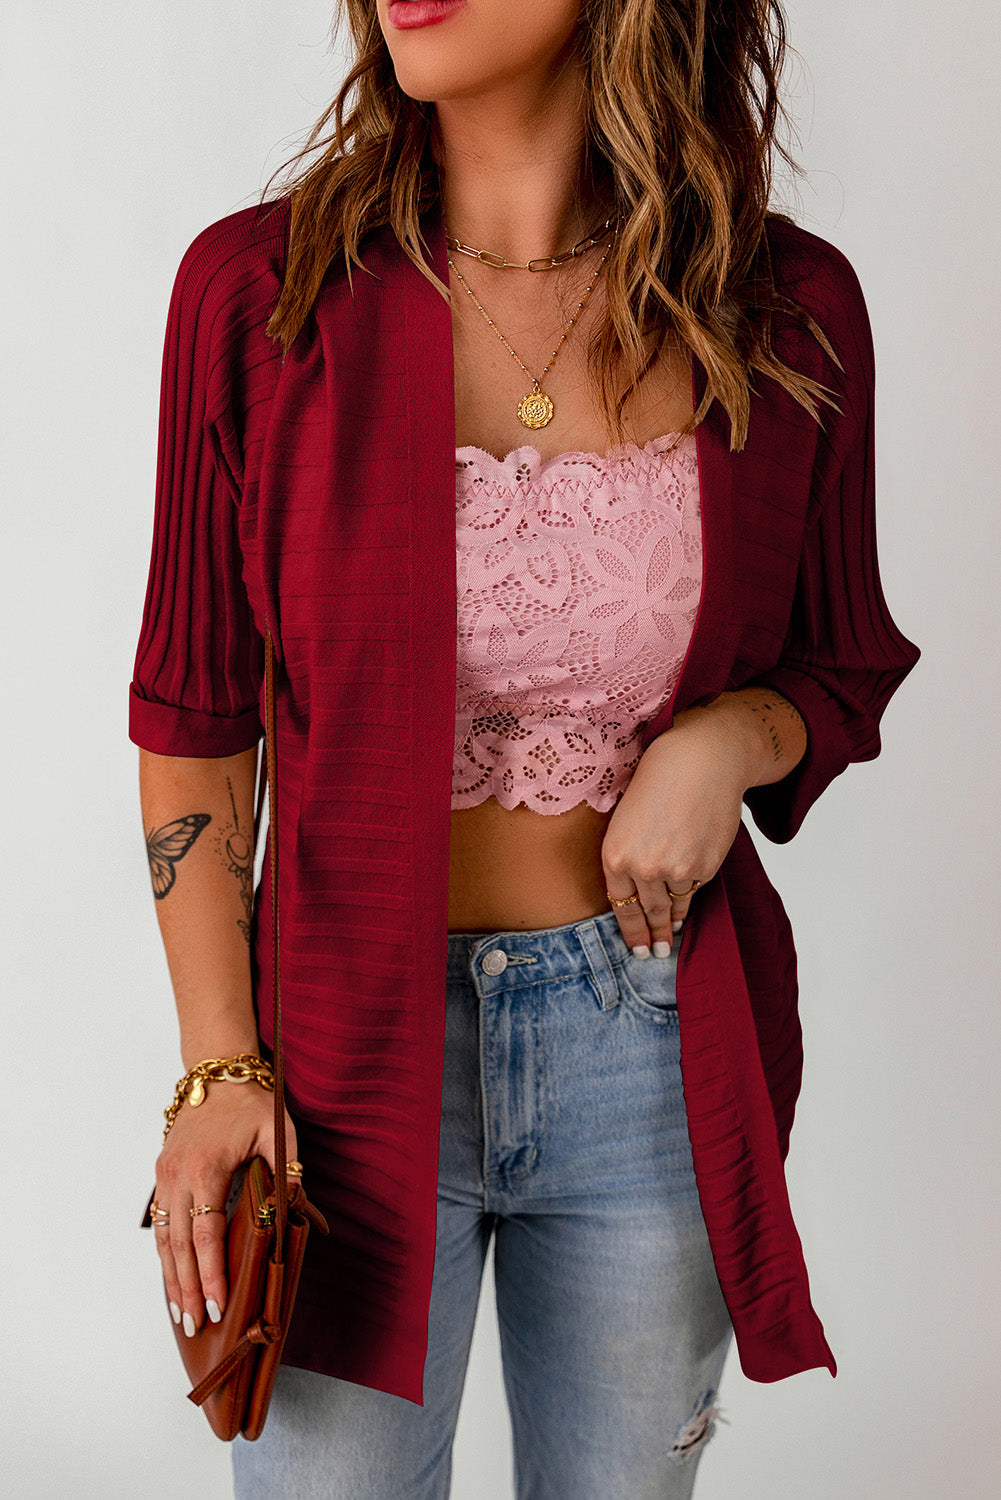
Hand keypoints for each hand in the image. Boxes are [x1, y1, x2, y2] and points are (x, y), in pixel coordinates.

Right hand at [151, 1082, 297, 1337]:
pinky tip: (172, 1279)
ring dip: (171, 1278)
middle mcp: (178, 1175)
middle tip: (196, 1325)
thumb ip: (287, 1169)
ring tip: (180, 1314)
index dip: (211, 1273)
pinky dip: (164, 1255)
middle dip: (188, 1289)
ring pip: (163, 1238)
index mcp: (207, 1168)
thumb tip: (299, 1210)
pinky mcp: (162, 1174)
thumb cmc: (251, 1101)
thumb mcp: (278, 1130)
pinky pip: (159, 1223)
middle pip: (178, 1245)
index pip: (206, 1233)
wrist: (216, 1071)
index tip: (218, 1305)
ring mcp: (165, 1175)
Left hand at [601, 700, 754, 954]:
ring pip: (673, 904)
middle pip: (647, 912)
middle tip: (655, 953)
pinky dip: (690, 898)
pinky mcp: (705, 867)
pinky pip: (695, 890)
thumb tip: (634, 888)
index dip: (630, 932)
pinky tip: (687, 908)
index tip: (636, 948)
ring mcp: (676, 870)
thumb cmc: (659, 778)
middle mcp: (643, 868)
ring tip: (671, 934)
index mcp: (615, 855)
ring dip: (672, 920)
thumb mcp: (625, 817)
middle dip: (652, 936)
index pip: (621, 906)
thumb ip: (626, 855)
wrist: (702, 760)